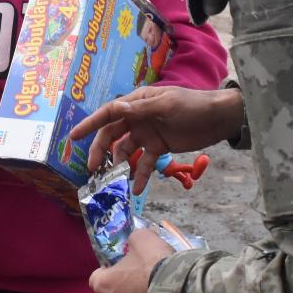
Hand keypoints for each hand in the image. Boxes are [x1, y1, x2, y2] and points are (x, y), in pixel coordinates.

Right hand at [68, 86, 243, 193]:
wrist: (218, 119)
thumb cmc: (193, 105)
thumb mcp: (166, 105)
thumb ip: (140, 110)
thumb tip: (115, 110)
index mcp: (137, 102)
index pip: (108, 112)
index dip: (90, 124)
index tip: (74, 137)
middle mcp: (138, 117)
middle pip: (112, 134)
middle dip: (101, 151)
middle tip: (92, 169)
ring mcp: (147, 133)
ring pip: (125, 151)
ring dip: (119, 165)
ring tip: (114, 182)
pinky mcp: (159, 147)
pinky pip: (144, 163)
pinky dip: (139, 176)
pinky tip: (136, 189)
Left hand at [88, 229, 174, 292]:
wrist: (181, 289)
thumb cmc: (155, 263)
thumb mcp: (142, 238)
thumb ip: (133, 241)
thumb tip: (134, 243)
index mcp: (104, 285)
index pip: (95, 279)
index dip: (107, 272)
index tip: (119, 267)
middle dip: (118, 292)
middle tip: (135, 281)